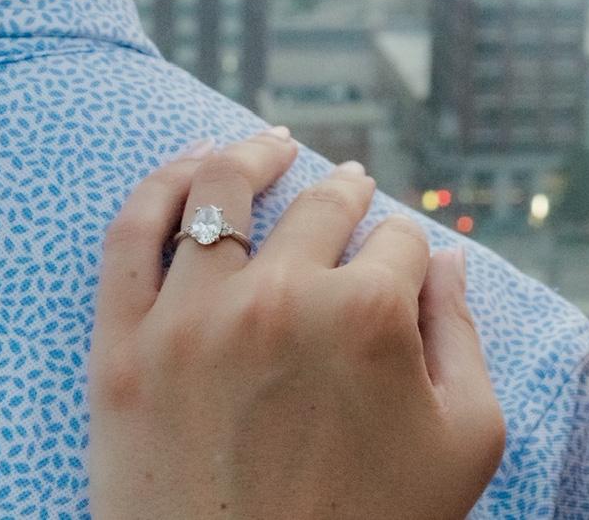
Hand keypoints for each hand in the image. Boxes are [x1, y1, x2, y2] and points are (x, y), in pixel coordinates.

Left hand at [87, 132, 505, 519]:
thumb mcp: (466, 443)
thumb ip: (464, 335)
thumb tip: (445, 260)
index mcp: (368, 314)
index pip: (399, 243)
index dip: (408, 258)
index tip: (400, 274)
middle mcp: (280, 297)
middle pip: (323, 207)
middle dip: (347, 193)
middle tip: (349, 187)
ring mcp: (192, 320)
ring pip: (223, 192)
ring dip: (256, 156)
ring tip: (270, 145)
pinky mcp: (123, 352)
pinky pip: (131, 236)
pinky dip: (162, 183)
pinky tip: (192, 162)